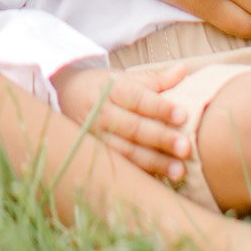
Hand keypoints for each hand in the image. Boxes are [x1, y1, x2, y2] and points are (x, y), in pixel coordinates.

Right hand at [55, 62, 193, 182]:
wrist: (65, 96)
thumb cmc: (102, 86)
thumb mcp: (124, 77)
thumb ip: (155, 78)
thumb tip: (182, 70)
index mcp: (109, 89)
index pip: (137, 98)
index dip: (159, 107)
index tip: (183, 115)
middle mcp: (100, 114)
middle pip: (132, 127)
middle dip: (160, 138)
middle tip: (185, 147)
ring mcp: (95, 138)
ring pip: (126, 152)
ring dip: (154, 162)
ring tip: (179, 171)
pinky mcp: (95, 156)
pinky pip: (120, 167)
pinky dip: (141, 174)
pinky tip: (161, 180)